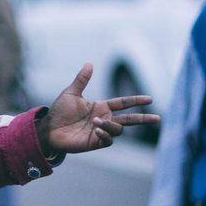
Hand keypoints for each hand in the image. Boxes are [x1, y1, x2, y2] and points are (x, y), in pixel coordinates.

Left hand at [36, 63, 160, 153]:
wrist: (49, 128)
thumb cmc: (59, 111)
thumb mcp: (71, 93)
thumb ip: (82, 80)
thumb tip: (89, 63)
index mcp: (101, 106)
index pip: (123, 103)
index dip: (135, 101)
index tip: (149, 99)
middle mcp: (104, 119)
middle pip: (129, 120)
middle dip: (143, 119)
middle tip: (157, 118)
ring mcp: (101, 131)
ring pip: (118, 129)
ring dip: (110, 125)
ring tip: (96, 122)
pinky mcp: (95, 142)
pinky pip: (108, 140)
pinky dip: (105, 135)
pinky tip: (97, 130)